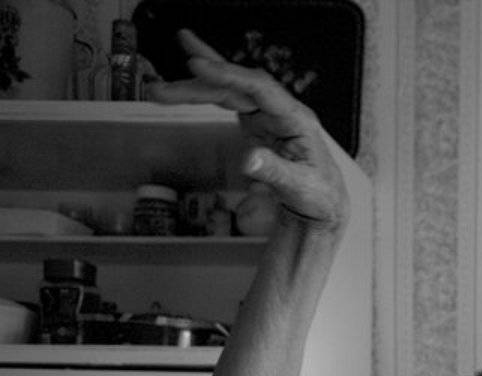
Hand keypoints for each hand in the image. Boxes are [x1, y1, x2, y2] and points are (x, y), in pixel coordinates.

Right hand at [147, 29, 346, 230]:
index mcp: (296, 120)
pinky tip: (190, 67)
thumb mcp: (300, 188)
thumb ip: (275, 172)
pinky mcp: (257, 122)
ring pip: (228, 92)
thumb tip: (248, 160)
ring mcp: (267, 114)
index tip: (199, 66)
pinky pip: (229, 99)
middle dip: (198, 86)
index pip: (260, 89)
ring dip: (194, 88)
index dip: (229, 75)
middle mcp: (280, 110)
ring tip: (158, 89)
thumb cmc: (318, 195)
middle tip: (160, 90)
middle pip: (236, 88)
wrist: (323, 204)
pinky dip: (207, 87)